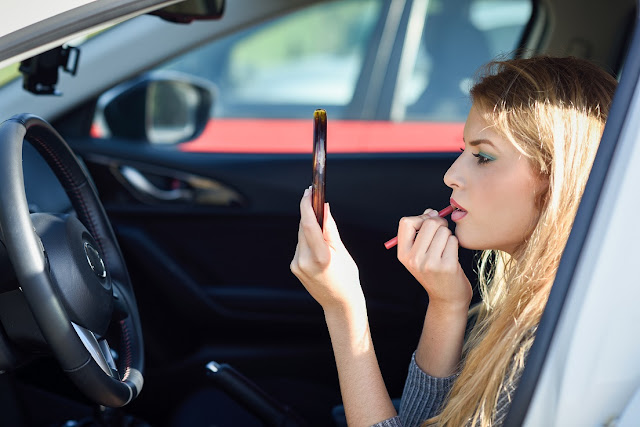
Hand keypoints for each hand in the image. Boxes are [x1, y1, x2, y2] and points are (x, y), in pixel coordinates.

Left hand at [290, 188, 363, 311]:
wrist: (339, 303)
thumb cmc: (347, 277)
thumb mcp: (342, 251)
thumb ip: (330, 229)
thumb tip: (324, 208)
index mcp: (321, 257)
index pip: (308, 224)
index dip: (307, 205)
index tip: (309, 191)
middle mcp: (305, 261)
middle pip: (303, 228)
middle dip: (309, 213)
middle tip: (315, 198)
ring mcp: (297, 265)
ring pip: (301, 236)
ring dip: (309, 227)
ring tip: (321, 224)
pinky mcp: (294, 267)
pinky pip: (300, 246)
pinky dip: (307, 240)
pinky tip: (317, 242)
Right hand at [396, 209, 471, 308]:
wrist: (447, 299)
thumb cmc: (435, 273)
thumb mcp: (420, 255)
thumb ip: (422, 232)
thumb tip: (430, 211)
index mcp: (403, 254)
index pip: (406, 222)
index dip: (420, 218)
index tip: (428, 223)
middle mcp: (414, 259)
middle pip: (428, 223)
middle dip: (439, 223)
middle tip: (443, 232)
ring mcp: (430, 263)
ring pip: (443, 231)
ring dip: (448, 236)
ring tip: (446, 248)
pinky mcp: (447, 266)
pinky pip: (453, 241)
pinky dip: (456, 244)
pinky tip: (453, 256)